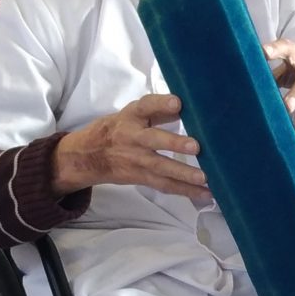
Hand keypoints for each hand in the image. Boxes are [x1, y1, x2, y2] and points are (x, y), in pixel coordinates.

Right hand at [52, 95, 206, 197]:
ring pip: (160, 167)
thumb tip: (191, 105)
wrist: (88, 156)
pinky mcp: (141, 177)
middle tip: (195, 146)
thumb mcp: (133, 114)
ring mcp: (136, 159)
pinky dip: (185, 190)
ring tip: (204, 178)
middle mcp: (132, 137)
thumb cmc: (119, 129)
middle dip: (173, 143)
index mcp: (131, 116)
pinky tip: (206, 193)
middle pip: (152, 140)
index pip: (146, 106)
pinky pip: (164, 185)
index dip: (161, 104)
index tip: (178, 103)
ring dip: (183, 174)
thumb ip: (160, 111)